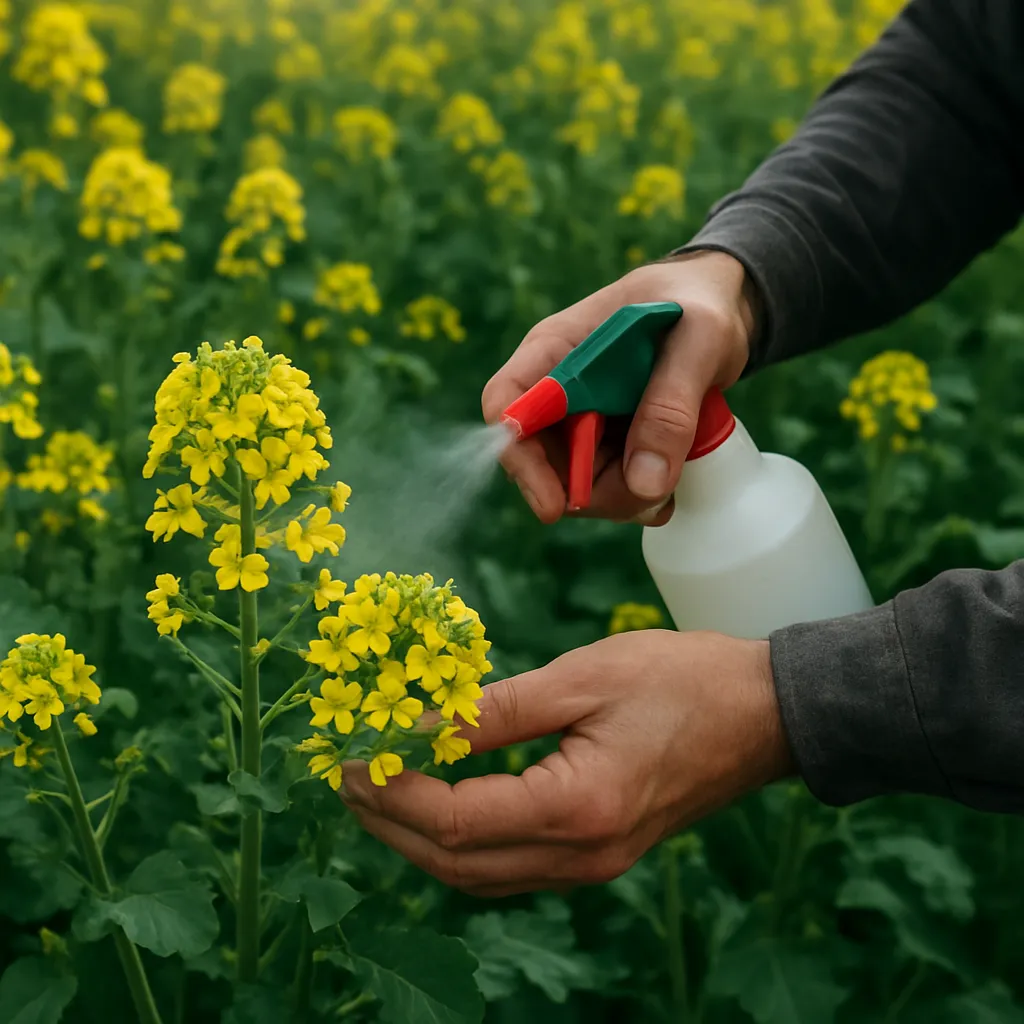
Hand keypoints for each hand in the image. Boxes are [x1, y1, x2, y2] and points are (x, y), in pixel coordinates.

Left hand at [340, 630, 793, 897]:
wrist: (764, 714)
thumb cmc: (682, 680)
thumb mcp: (583, 677)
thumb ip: (497, 710)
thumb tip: (421, 725)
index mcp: (577, 809)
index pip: (456, 821)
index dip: (393, 793)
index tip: (350, 759)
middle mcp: (581, 856)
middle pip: (458, 864)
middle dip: (391, 824)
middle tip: (346, 779)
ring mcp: (593, 865)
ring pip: (480, 876)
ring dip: (421, 839)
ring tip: (379, 792)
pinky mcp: (600, 854)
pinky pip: (512, 866)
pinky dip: (464, 843)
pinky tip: (442, 806)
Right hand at [482, 252, 761, 524]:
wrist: (721, 303)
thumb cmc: (700, 302)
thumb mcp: (700, 340)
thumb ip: (672, 405)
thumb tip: (643, 484)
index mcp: (555, 349)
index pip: (508, 406)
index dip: (519, 459)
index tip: (554, 505)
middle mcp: (557, 390)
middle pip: (544, 463)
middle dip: (594, 491)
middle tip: (653, 491)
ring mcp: (581, 420)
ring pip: (579, 486)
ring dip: (625, 497)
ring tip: (677, 473)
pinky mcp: (608, 442)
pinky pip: (608, 489)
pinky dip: (640, 498)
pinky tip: (674, 485)